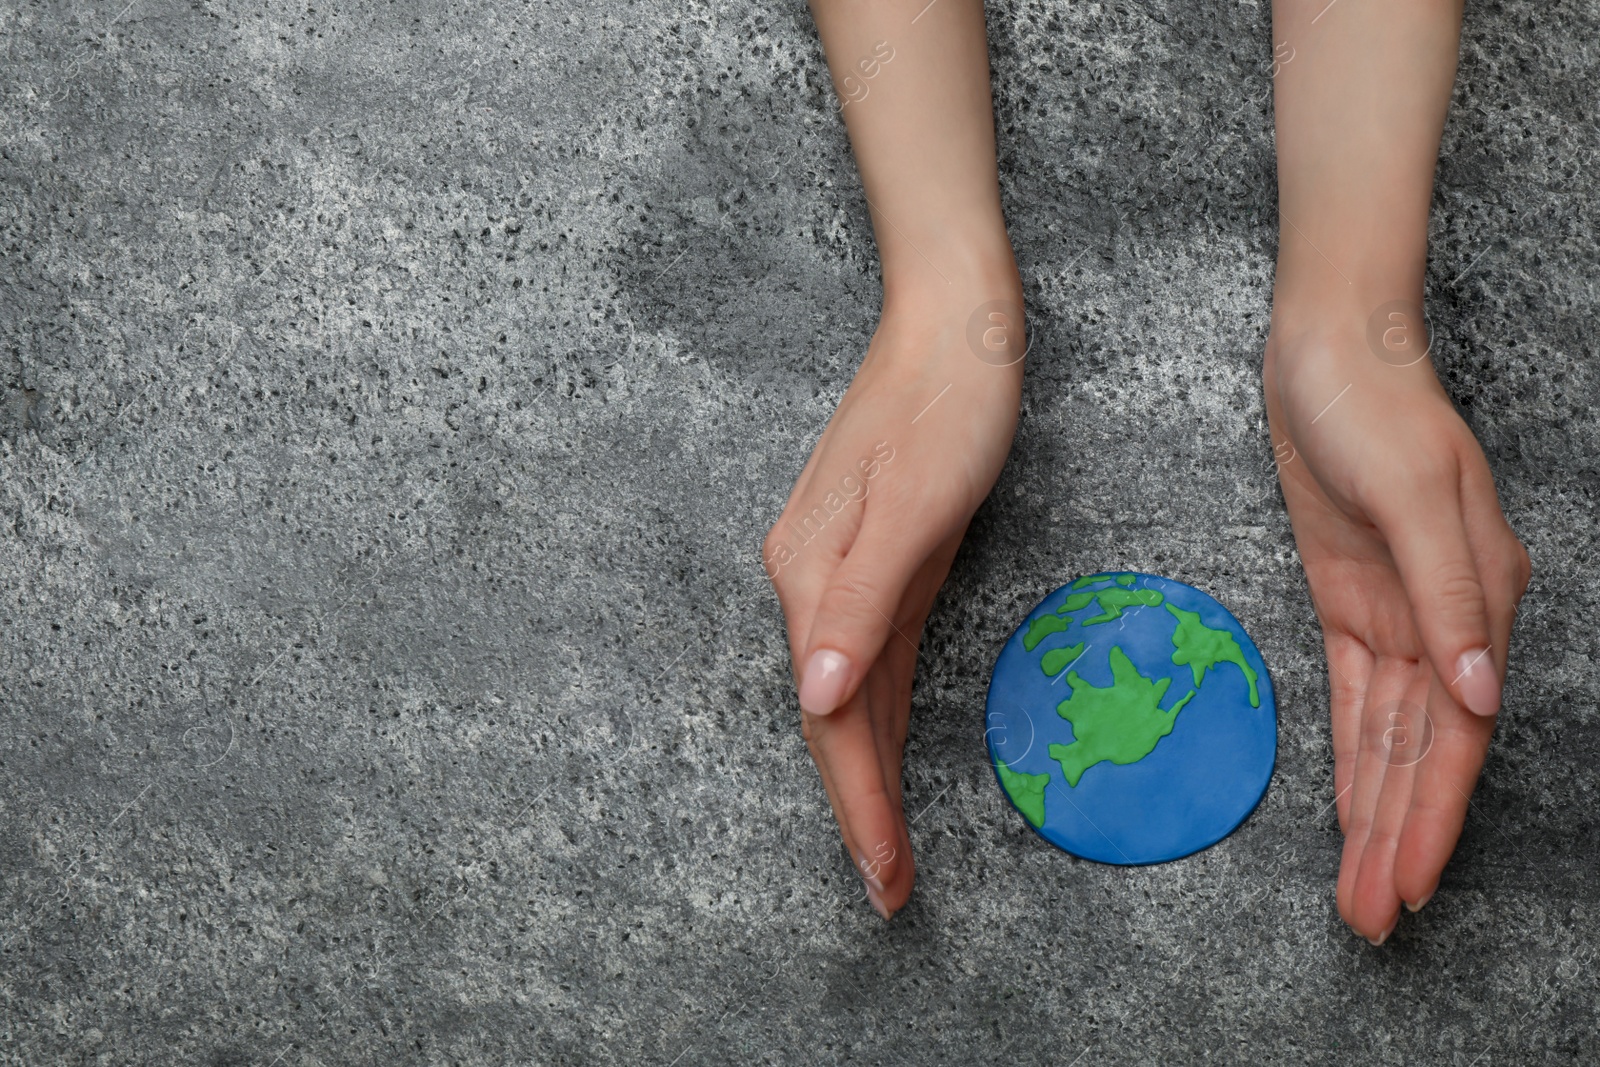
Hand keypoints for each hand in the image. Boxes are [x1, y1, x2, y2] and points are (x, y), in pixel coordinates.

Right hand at [765, 278, 1023, 918]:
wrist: (956, 324)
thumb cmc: (945, 405)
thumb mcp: (912, 502)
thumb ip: (859, 602)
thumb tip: (814, 699)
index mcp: (812, 574)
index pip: (830, 716)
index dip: (857, 802)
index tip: (883, 876)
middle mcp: (813, 580)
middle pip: (832, 717)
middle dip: (861, 807)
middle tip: (890, 890)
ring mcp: (842, 570)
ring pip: (850, 695)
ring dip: (870, 773)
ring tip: (890, 849)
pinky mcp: (879, 560)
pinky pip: (872, 661)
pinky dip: (882, 717)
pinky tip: (891, 751)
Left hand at [1264, 321, 1529, 943]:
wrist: (1328, 352)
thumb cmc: (1376, 408)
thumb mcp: (1411, 493)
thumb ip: (1448, 594)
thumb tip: (1482, 691)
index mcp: (1480, 600)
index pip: (1457, 734)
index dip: (1433, 813)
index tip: (1411, 883)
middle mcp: (1447, 621)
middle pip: (1422, 754)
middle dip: (1399, 837)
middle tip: (1373, 918)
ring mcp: (1400, 615)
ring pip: (1388, 739)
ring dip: (1375, 814)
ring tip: (1360, 888)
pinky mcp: (1352, 602)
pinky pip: (1355, 700)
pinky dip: (1353, 757)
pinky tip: (1352, 807)